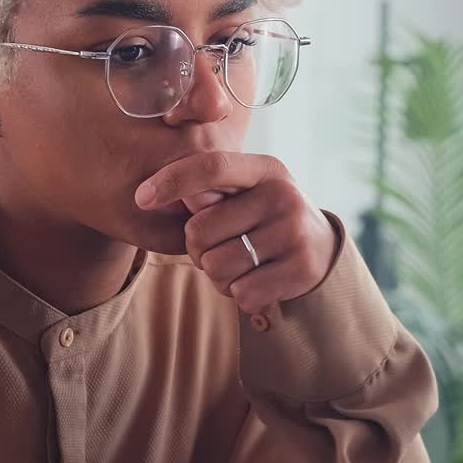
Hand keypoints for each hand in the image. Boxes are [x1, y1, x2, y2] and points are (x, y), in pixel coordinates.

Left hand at [134, 153, 338, 314]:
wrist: (322, 251)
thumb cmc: (266, 220)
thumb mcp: (245, 195)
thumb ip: (208, 194)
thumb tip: (159, 197)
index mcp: (265, 170)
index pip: (212, 167)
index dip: (171, 181)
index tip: (140, 198)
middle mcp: (283, 196)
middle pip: (201, 231)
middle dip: (198, 249)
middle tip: (220, 249)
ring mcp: (294, 233)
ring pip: (217, 268)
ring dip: (218, 276)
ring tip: (240, 267)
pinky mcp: (300, 270)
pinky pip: (241, 293)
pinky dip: (240, 295)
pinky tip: (257, 282)